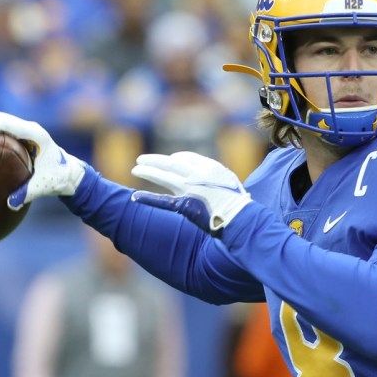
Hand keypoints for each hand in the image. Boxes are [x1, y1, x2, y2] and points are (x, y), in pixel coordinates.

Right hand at [0, 111, 85, 210]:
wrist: (68, 172)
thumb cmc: (58, 178)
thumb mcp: (44, 186)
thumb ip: (27, 193)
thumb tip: (9, 204)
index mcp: (38, 137)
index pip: (16, 126)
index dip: (0, 123)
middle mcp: (31, 130)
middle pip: (4, 118)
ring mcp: (26, 131)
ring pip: (2, 120)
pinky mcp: (22, 136)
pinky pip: (3, 128)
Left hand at [130, 151, 251, 234]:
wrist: (241, 218)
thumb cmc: (239, 204)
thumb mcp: (230, 183)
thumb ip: (217, 178)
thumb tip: (210, 180)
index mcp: (210, 167)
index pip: (187, 158)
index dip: (175, 158)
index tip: (167, 161)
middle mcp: (198, 174)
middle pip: (171, 163)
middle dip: (155, 160)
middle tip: (141, 159)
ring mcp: (190, 189)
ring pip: (164, 176)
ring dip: (148, 172)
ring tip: (135, 170)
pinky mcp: (185, 205)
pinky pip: (163, 201)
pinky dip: (148, 198)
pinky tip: (135, 196)